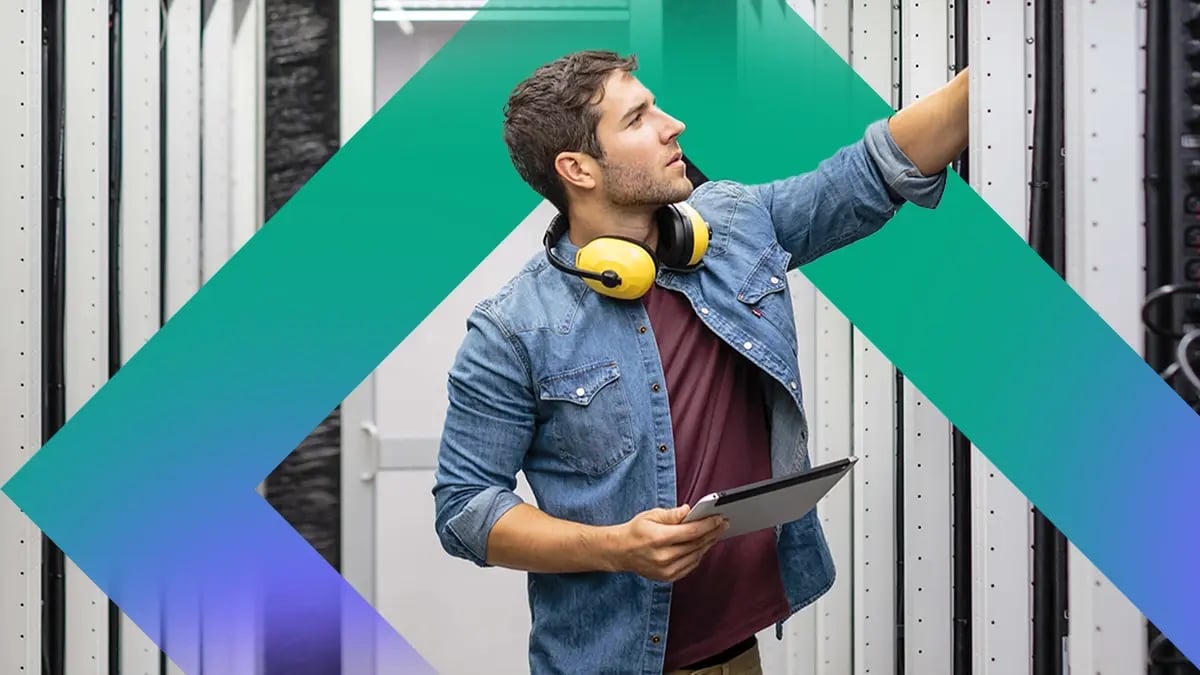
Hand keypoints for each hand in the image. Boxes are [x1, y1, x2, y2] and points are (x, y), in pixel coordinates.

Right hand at [608, 505, 727, 581]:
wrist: (620, 552)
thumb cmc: (636, 531)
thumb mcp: (651, 515)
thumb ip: (672, 514)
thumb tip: (689, 510)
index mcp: (658, 538)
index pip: (691, 532)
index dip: (708, 525)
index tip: (719, 518)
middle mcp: (663, 557)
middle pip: (696, 545)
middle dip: (712, 533)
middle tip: (723, 524)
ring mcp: (666, 570)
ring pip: (695, 556)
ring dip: (707, 544)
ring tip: (715, 534)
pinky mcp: (668, 577)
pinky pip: (690, 566)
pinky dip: (698, 555)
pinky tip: (703, 546)